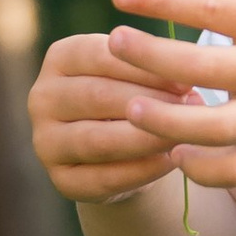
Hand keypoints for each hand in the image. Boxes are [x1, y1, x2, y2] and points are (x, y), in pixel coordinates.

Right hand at [28, 31, 183, 200]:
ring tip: (184, 134)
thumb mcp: (140, 74)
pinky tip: (172, 162)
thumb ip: (153, 69)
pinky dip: (141, 170)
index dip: (145, 66)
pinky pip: (103, 178)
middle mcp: (42, 97)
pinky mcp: (61, 181)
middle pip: (97, 96)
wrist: (124, 151)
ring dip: (145, 137)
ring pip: (98, 140)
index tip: (186, 77)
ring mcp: (46, 142)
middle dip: (149, 102)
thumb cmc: (136, 97)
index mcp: (60, 57)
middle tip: (193, 107)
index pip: (100, 55)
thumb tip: (186, 81)